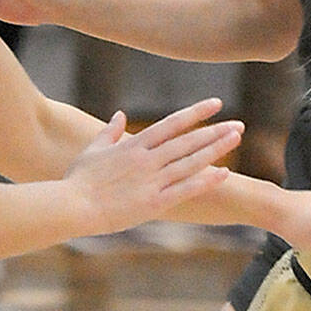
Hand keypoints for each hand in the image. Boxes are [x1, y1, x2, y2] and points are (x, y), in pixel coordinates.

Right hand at [66, 98, 242, 234]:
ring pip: (191, 162)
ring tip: (236, 140)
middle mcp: (147, 159)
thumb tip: (119, 115)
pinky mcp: (153, 203)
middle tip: (239, 124)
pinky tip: (224, 172)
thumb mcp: (93, 150)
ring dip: (216, 149)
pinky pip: (185, 189)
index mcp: (134, 145)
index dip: (196, 113)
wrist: (71, 206)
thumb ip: (109, 131)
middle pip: (188, 141)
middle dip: (215, 131)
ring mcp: (152, 180)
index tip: (216, 104)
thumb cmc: (77, 179)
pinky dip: (205, 180)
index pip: (172, 123)